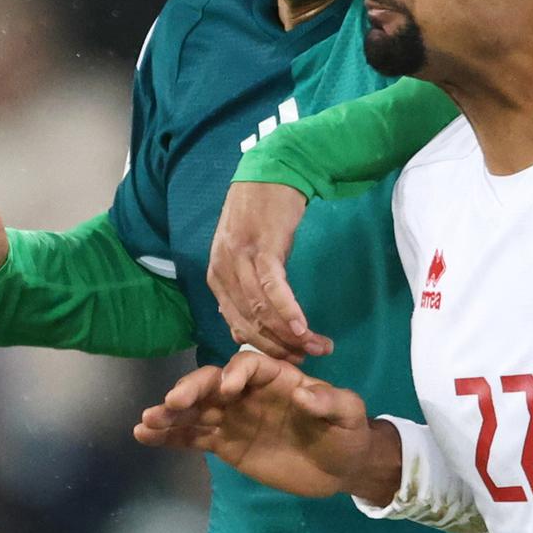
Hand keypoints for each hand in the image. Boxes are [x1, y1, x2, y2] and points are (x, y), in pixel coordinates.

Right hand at [133, 353, 400, 503]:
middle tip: (172, 402)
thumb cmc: (347, 432)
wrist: (342, 466)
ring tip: (146, 420)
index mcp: (277, 377)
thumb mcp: (348, 413)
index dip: (235, 372)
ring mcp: (234, 418)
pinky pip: (194, 437)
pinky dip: (170, 437)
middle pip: (213, 383)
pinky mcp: (226, 444)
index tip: (227, 390)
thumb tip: (304, 391)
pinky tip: (146, 436)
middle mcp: (249, 393)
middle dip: (192, 389)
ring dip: (171, 414)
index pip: (249, 365)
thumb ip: (330, 400)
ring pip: (197, 410)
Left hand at [209, 181, 331, 359]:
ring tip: (316, 347)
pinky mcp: (263, 247)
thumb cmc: (262, 214)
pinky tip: (303, 328)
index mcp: (216, 275)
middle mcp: (223, 270)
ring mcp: (241, 259)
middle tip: (305, 360)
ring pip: (262, 310)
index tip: (286, 361)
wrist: (272, 171)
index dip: (262, 348)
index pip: (235, 324)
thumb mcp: (246, 253)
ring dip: (290, 335)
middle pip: (249, 322)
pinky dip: (288, 311)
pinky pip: (274, 288)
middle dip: (279, 348)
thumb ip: (245, 287)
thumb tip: (250, 325)